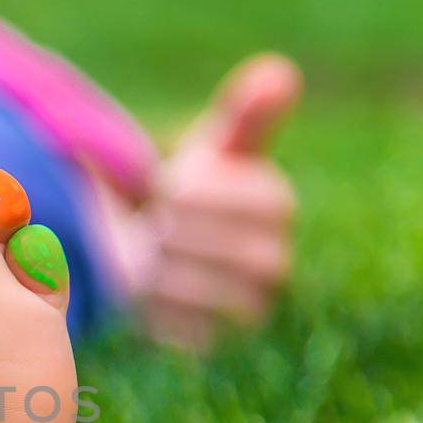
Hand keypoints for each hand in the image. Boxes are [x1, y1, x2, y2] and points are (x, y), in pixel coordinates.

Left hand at [142, 54, 300, 348]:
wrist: (142, 254)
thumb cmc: (181, 194)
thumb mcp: (207, 149)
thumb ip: (242, 115)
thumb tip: (281, 73)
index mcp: (277, 206)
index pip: (257, 201)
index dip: (201, 194)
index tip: (168, 188)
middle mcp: (277, 263)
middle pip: (238, 252)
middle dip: (180, 234)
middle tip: (154, 225)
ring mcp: (251, 312)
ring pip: (212, 294)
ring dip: (164, 270)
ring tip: (148, 256)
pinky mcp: (217, 350)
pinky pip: (190, 333)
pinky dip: (157, 310)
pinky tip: (146, 292)